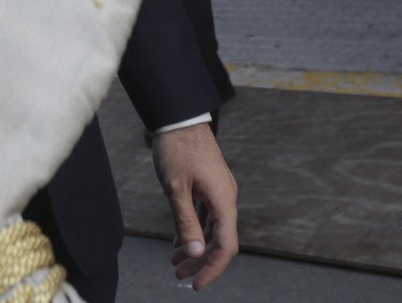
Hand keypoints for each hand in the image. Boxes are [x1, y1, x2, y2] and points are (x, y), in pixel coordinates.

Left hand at [153, 123, 238, 288]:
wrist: (178, 116)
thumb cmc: (177, 148)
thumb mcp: (176, 189)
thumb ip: (186, 222)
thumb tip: (196, 254)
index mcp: (223, 200)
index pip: (226, 245)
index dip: (212, 268)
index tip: (196, 284)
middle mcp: (226, 198)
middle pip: (219, 240)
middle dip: (200, 260)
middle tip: (178, 274)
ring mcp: (218, 191)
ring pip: (212, 228)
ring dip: (195, 246)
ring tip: (175, 261)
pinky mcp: (209, 185)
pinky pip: (206, 215)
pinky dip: (194, 229)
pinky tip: (179, 240)